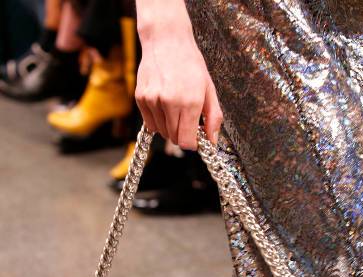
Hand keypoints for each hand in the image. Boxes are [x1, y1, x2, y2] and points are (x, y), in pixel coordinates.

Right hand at [135, 0, 222, 149]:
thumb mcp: (209, 89)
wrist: (166, 40)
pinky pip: (150, 123)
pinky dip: (158, 120)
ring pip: (161, 132)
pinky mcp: (140, 98)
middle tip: (187, 119)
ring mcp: (152, 100)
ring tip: (175, 108)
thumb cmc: (190, 64)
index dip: (192, 143)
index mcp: (189, 102)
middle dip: (182, 134)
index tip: (195, 138)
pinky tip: (164, 105)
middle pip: (174, 139)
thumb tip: (212, 142)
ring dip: (170, 127)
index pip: (186, 141)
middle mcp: (169, 102)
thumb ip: (213, 118)